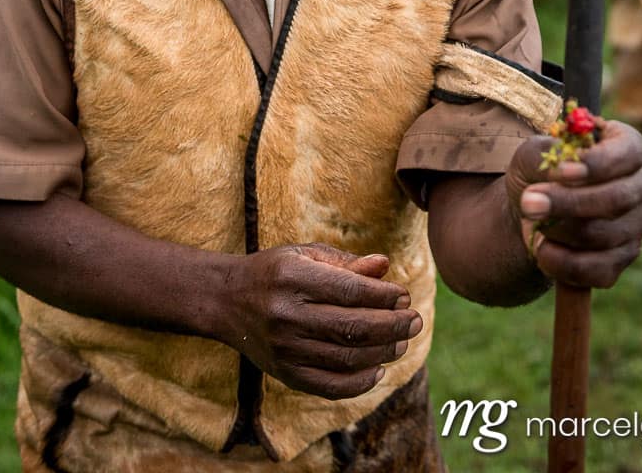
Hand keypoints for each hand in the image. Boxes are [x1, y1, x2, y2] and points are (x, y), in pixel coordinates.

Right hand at [222, 243, 422, 399]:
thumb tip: (385, 266)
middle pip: (353, 327)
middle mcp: (287, 315)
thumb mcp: (304, 254)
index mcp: (293, 277)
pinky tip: (378, 368)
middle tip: (415, 320)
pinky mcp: (285, 374)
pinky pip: (330, 385)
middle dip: (392, 325)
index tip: (404, 296)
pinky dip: (360, 381)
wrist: (226, 301)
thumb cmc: (274, 271)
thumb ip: (345, 263)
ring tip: (403, 341)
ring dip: (383, 351)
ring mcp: (285, 348)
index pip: (350, 291)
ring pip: (346, 357)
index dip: (383, 296)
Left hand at [503, 120, 641, 288]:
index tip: (561, 172)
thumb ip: (544, 155)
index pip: (627, 154)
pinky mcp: (622, 259)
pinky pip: (599, 270)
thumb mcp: (533, 152)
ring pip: (604, 235)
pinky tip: (542, 250)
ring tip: (531, 220)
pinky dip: (564, 264)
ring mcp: (637, 225)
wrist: (534, 209)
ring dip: (559, 231)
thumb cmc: (541, 170)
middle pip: (616, 199)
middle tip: (529, 203)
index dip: (596, 164)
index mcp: (629, 146)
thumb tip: (558, 173)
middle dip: (567, 203)